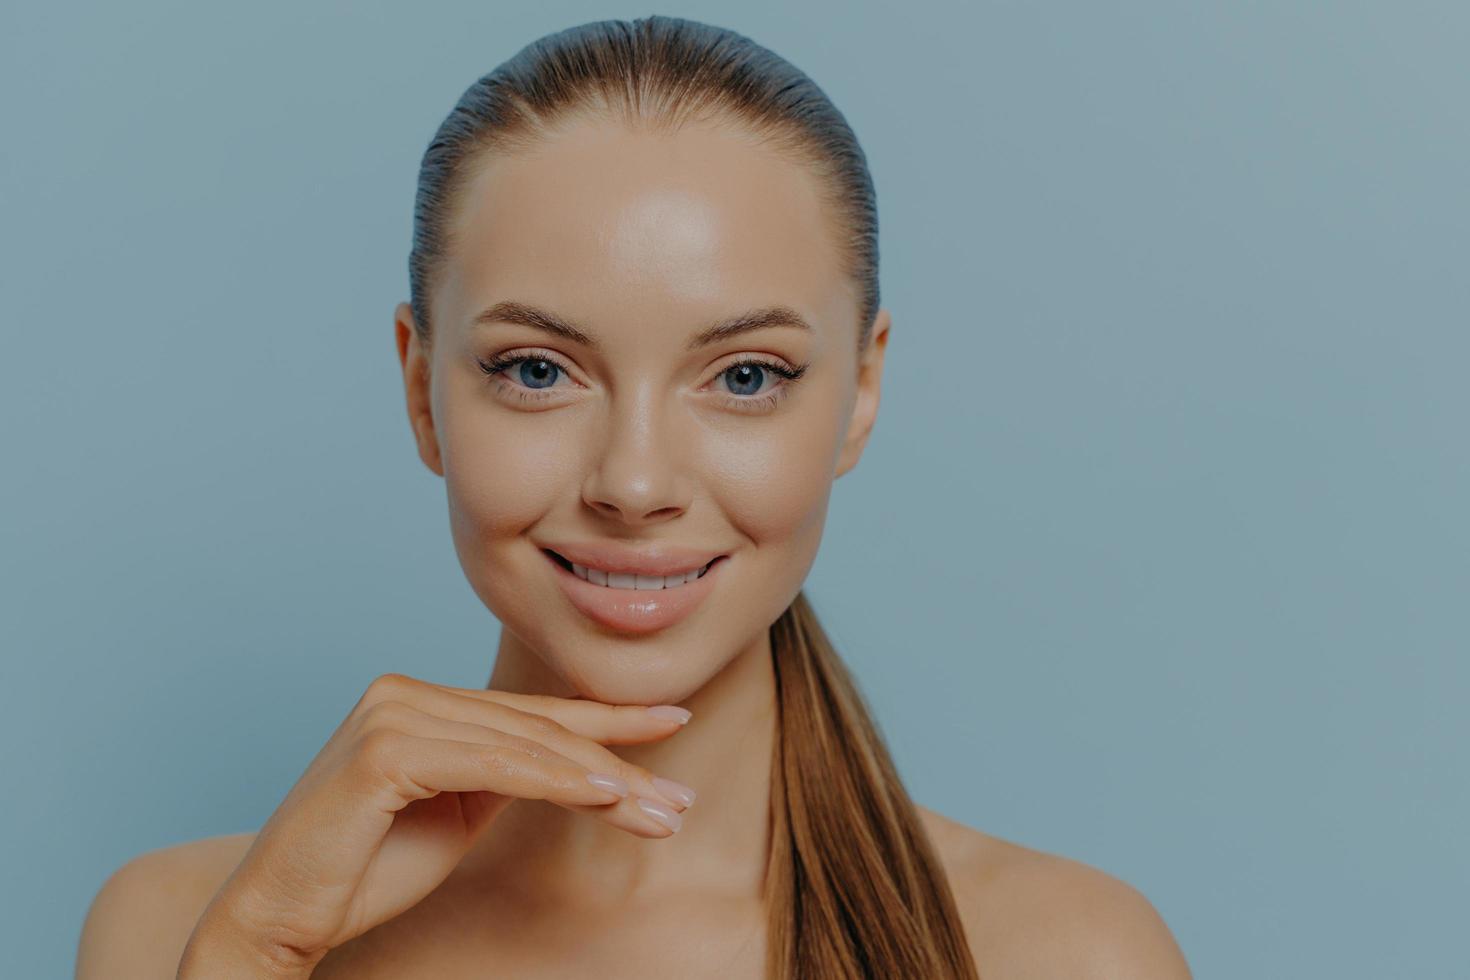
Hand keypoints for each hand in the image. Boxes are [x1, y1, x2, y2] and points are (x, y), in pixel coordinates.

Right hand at [182, 672, 695, 972]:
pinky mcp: (385, 750)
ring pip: (526, 745)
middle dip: (618, 763)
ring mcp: (392, 713)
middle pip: (536, 729)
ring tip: (660, 811)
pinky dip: (558, 782)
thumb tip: (581, 764)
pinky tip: (607, 796)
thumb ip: (504, 775)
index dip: (605, 724)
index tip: (670, 726)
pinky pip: (495, 766)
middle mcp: (404, 692)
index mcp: (419, 701)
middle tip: (680, 798)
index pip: (529, 714)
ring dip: (603, 779)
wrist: (279, 916)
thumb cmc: (362, 872)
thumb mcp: (456, 813)